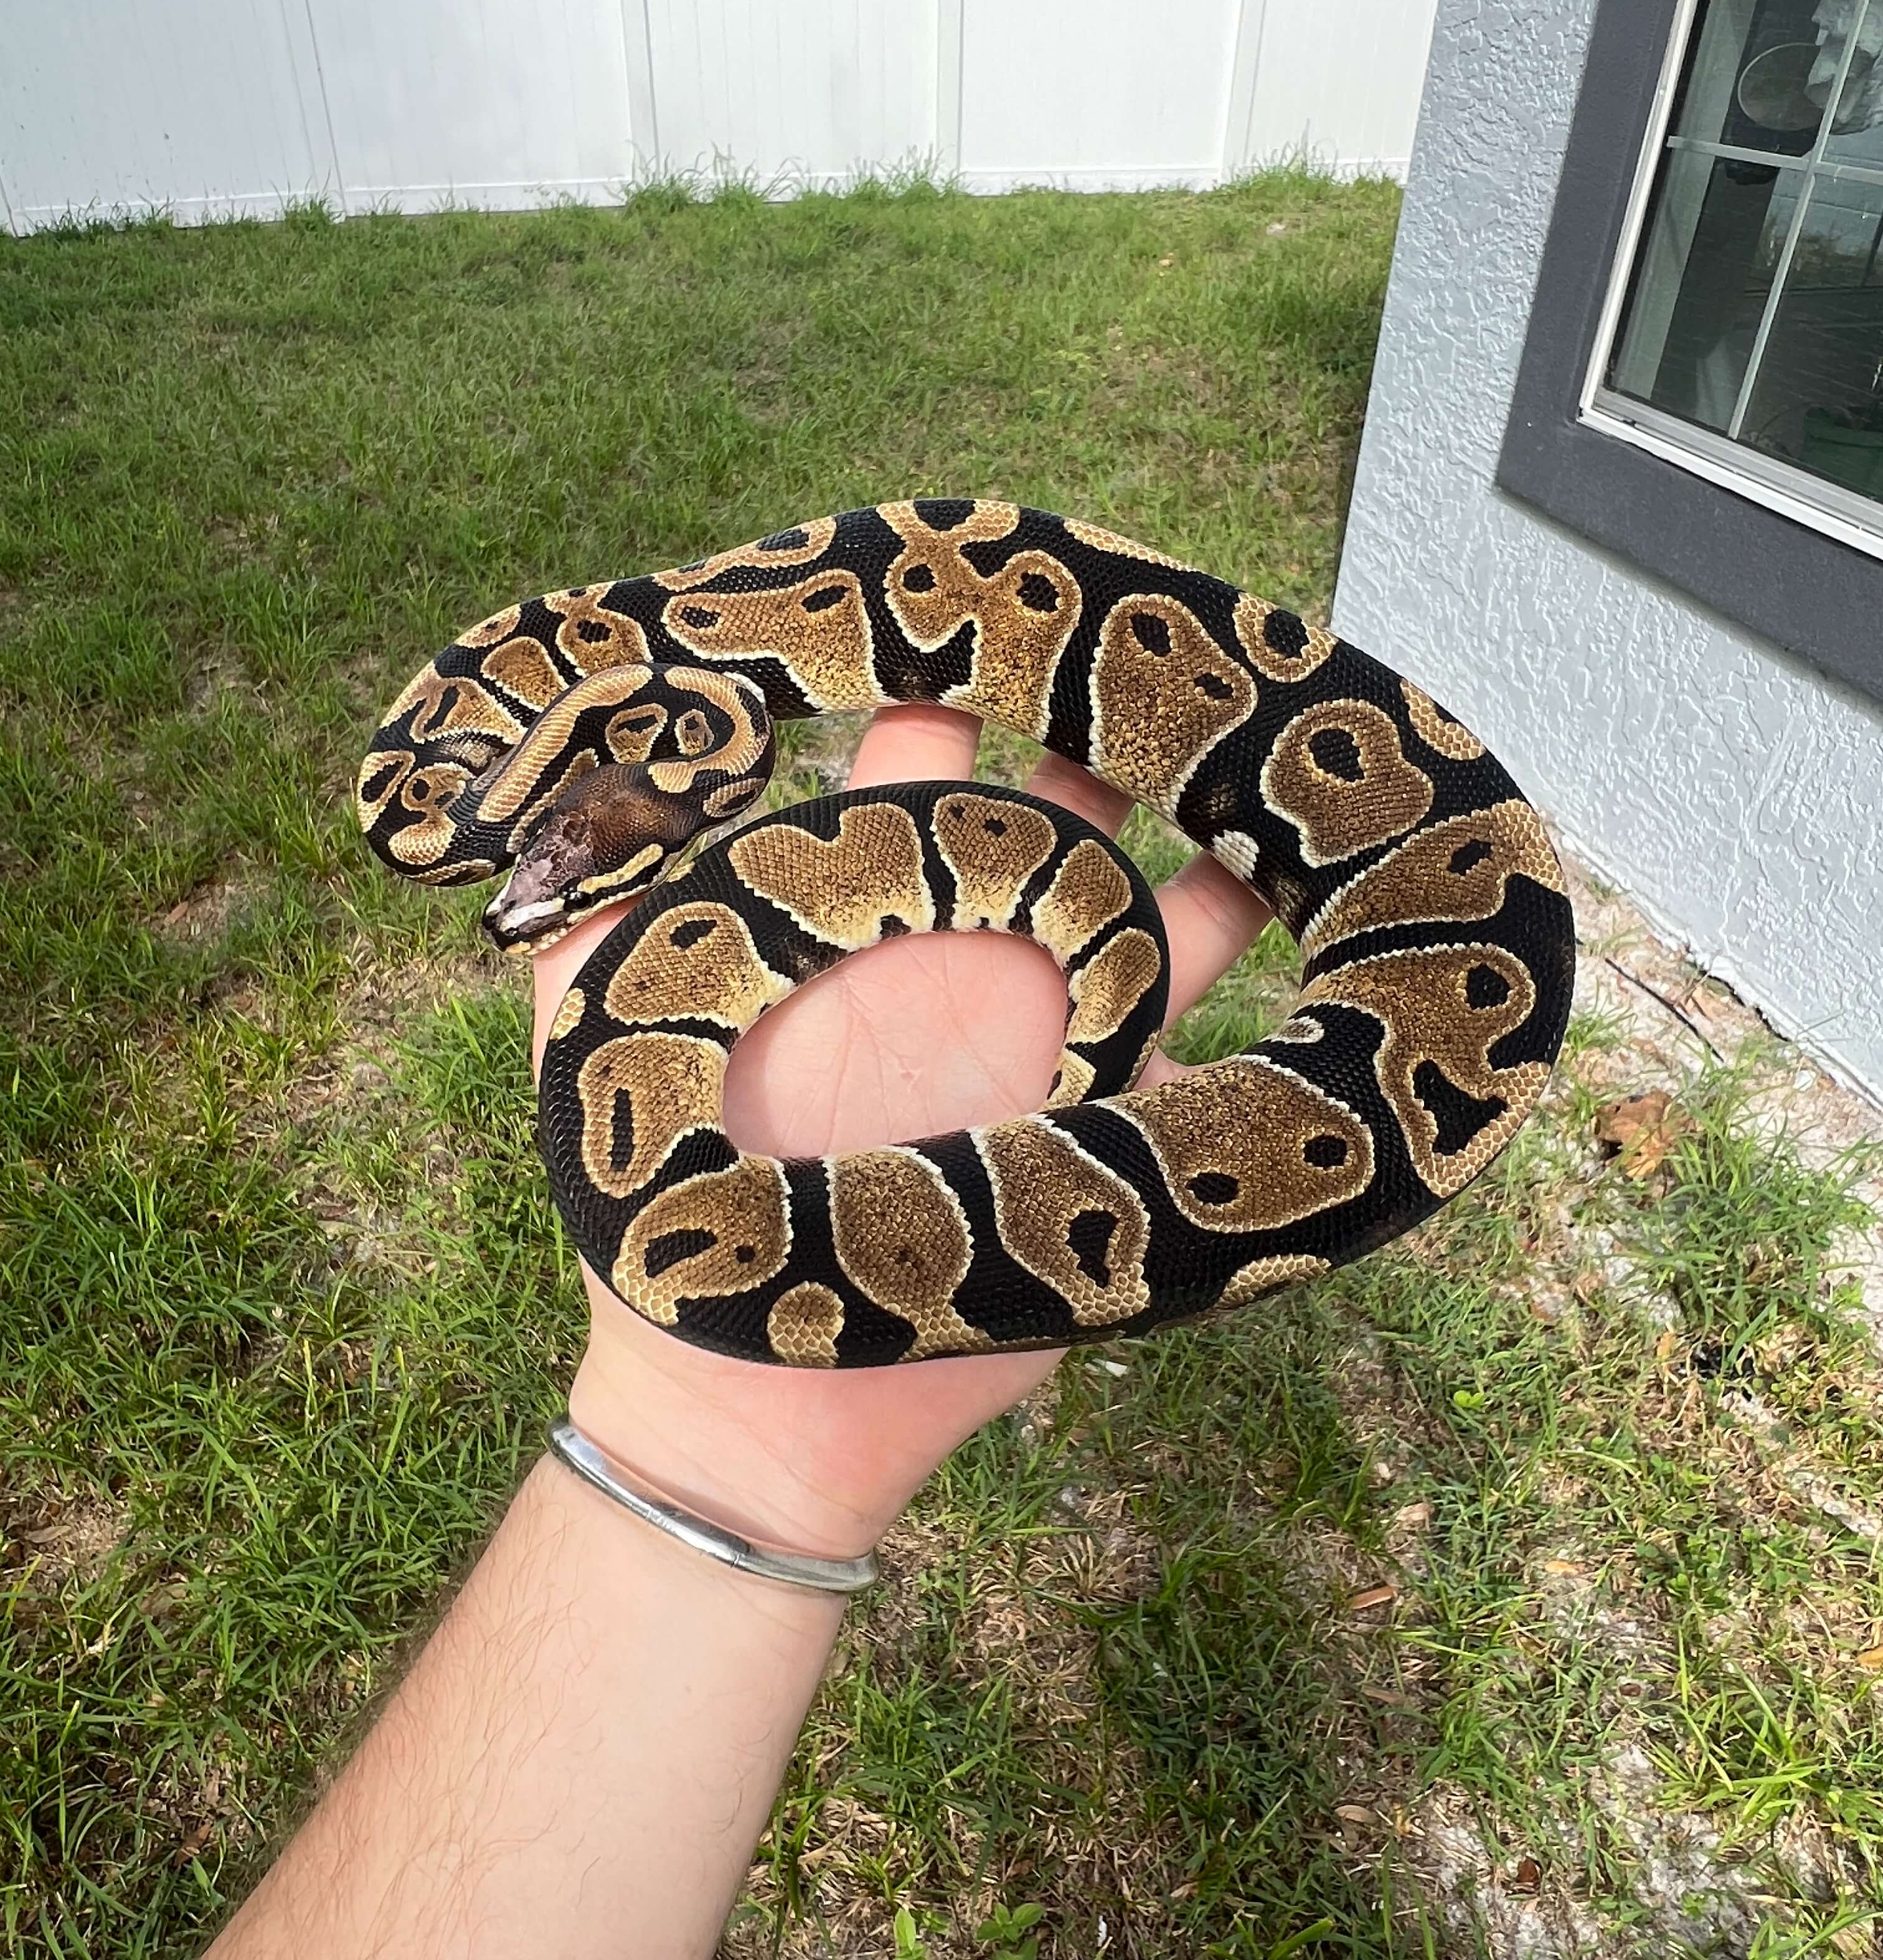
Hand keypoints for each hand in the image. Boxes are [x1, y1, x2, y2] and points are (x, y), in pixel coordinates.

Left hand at [531, 704, 1272, 1560]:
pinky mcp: (1108, 1120)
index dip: (977, 651)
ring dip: (1232, 838)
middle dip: (1136, 715)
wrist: (744, 1381)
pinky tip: (1325, 931)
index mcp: (861, 883)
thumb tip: (635, 713)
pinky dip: (1263, 995)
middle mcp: (967, 934)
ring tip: (1303, 775)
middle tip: (1200, 644)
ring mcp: (1049, 1023)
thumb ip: (603, 859)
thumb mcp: (598, 1003)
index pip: (936, 728)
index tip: (1026, 578)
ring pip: (1175, 899)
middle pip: (1080, 790)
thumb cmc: (651, 1191)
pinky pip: (1206, 1040)